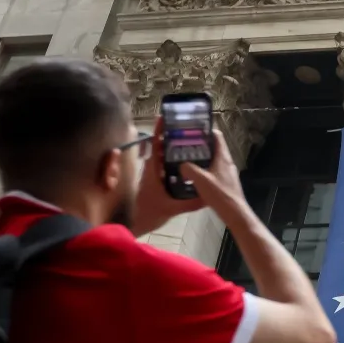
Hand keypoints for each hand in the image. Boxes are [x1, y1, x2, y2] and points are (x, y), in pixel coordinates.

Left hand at [128, 116, 200, 235]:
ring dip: (174, 149)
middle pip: (162, 147)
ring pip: (163, 157)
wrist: (134, 226)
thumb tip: (210, 197)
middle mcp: (151, 169)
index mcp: (153, 170)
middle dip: (173, 136)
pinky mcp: (155, 183)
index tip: (165, 117)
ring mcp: (153, 175)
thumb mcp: (172, 208)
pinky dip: (173, 162)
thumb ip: (191, 203)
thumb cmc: (148, 214)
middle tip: (189, 129)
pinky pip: (164, 167)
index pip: (156, 144)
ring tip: (191, 143)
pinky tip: (186, 165)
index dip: (160, 130)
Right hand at [180, 127, 248, 216]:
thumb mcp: (200, 179)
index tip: (192, 131)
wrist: (234, 212)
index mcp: (223, 157)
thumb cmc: (219, 193)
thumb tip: (181, 165)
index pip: (217, 137)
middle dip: (200, 146)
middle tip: (185, 146)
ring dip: (202, 159)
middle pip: (214, 148)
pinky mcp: (226, 182)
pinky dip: (205, 169)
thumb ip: (189, 169)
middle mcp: (227, 162)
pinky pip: (214, 170)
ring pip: (214, 160)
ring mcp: (228, 172)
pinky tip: (195, 176)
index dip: (206, 131)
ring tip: (187, 160)